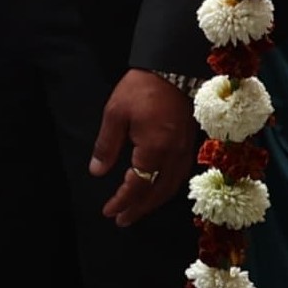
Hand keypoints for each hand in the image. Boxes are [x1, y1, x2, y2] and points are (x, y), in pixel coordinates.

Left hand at [91, 69, 197, 226]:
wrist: (173, 68)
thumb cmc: (141, 88)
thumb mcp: (116, 114)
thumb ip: (107, 146)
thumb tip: (97, 172)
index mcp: (154, 149)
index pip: (137, 185)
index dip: (122, 201)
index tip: (108, 211)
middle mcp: (174, 156)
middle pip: (157, 193)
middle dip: (138, 209)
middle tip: (121, 220)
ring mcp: (185, 151)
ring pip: (171, 187)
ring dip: (153, 202)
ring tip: (136, 211)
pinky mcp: (189, 144)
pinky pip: (179, 176)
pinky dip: (165, 189)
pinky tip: (155, 190)